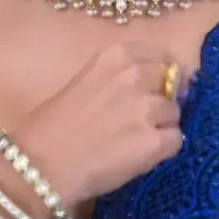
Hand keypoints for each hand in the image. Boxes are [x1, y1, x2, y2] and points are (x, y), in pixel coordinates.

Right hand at [0, 42, 185, 213]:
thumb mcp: (87, 81)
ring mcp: (147, 108)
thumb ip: (120, 77)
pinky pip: (176, 140)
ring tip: (134, 140)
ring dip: (161, 126)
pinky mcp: (155, 140)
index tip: (152, 88)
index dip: (159, 74)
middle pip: (172, 82)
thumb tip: (155, 84)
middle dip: (162, 98)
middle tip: (141, 118)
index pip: (161, 55)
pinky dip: (163, 150)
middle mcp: (136, 75)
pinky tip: (139, 155)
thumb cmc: (55, 125)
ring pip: (174, 113)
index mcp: (116, 56)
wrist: (42, 163)